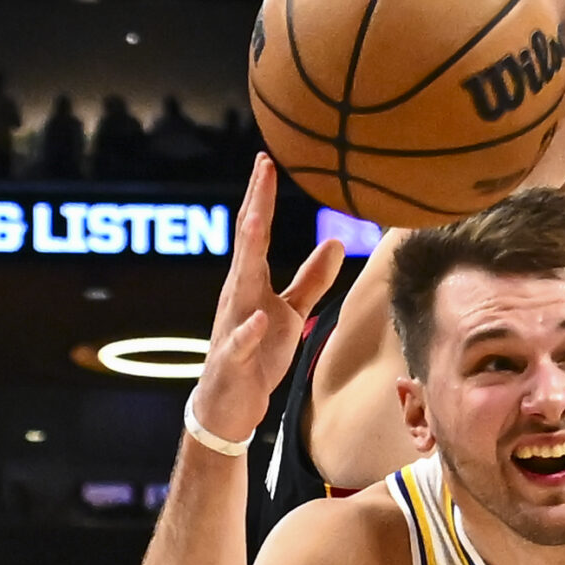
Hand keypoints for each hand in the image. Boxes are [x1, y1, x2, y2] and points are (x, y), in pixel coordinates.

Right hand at [191, 155, 344, 446]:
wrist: (229, 403)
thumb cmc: (258, 355)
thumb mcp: (291, 312)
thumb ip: (311, 280)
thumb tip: (336, 243)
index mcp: (251, 283)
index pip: (257, 232)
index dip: (263, 197)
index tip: (268, 160)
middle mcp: (238, 296)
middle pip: (247, 245)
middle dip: (254, 206)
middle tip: (262, 167)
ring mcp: (233, 326)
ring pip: (239, 285)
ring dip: (248, 255)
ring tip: (254, 222)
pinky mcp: (235, 359)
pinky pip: (242, 342)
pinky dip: (252, 331)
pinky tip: (263, 318)